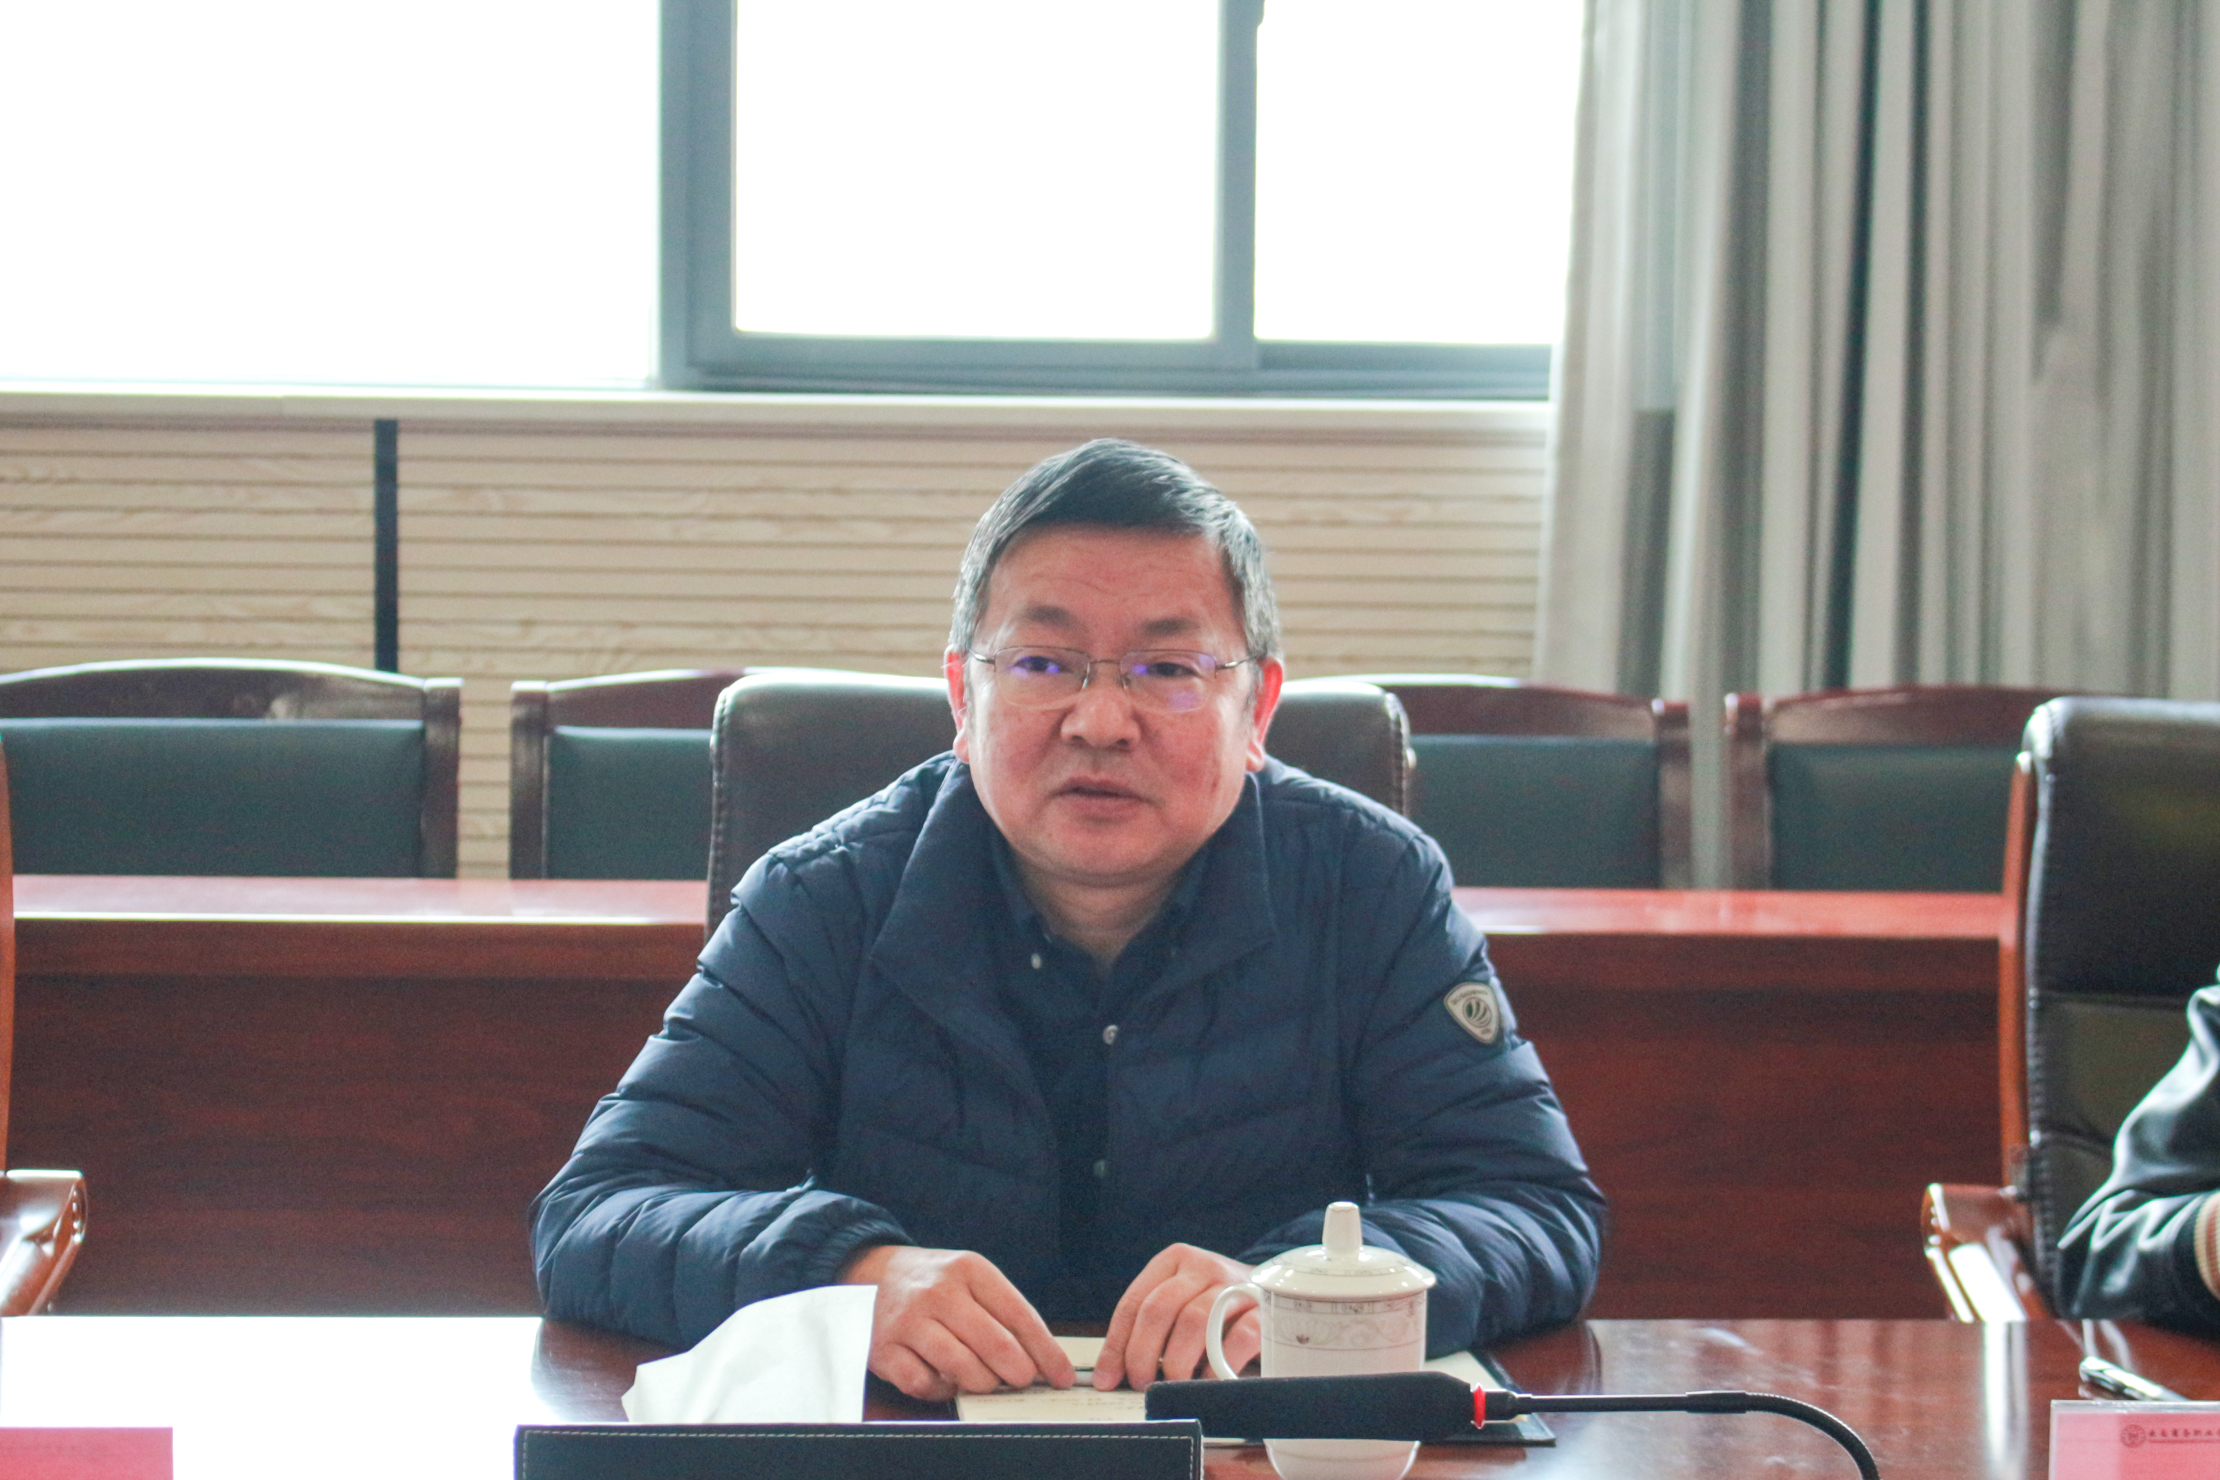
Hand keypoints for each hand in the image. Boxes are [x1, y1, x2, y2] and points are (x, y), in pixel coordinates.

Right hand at [838, 1244, 1075, 1401]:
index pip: (1018, 1315)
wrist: (874, 1274)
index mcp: (969, 1269)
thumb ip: (1002, 1312)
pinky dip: (941, 1389)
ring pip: (961, 1367)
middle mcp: (939, 1292)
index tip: (1062, 1375)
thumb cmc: (936, 1283)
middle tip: (1025, 1381)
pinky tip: (945, 1379)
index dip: (1045, 1351)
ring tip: (986, 1380)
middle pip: (994, 1343)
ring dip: (982, 1382)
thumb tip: (1040, 1359)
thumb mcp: (970, 1278)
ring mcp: (909, 1321)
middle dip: (1019, 1372)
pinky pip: (924, 1383)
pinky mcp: (885, 1350)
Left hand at [1093, 1243, 1256, 1390]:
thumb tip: (1110, 1374)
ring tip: (1173, 1385)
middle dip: (1142, 1354)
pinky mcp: (1264, 1308)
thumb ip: (1148, 1328)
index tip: (1108, 1378)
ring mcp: (1235, 1285)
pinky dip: (1218, 1365)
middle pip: (1159, 1309)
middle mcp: (1203, 1266)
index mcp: (1175, 1260)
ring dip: (1177, 1362)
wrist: (1275, 1292)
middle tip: (1141, 1384)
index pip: (1134, 1302)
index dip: (1117, 1344)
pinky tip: (1209, 1381)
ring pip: (1194, 1322)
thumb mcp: (1180, 1302)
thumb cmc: (1215, 1306)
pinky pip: (1237, 1338)